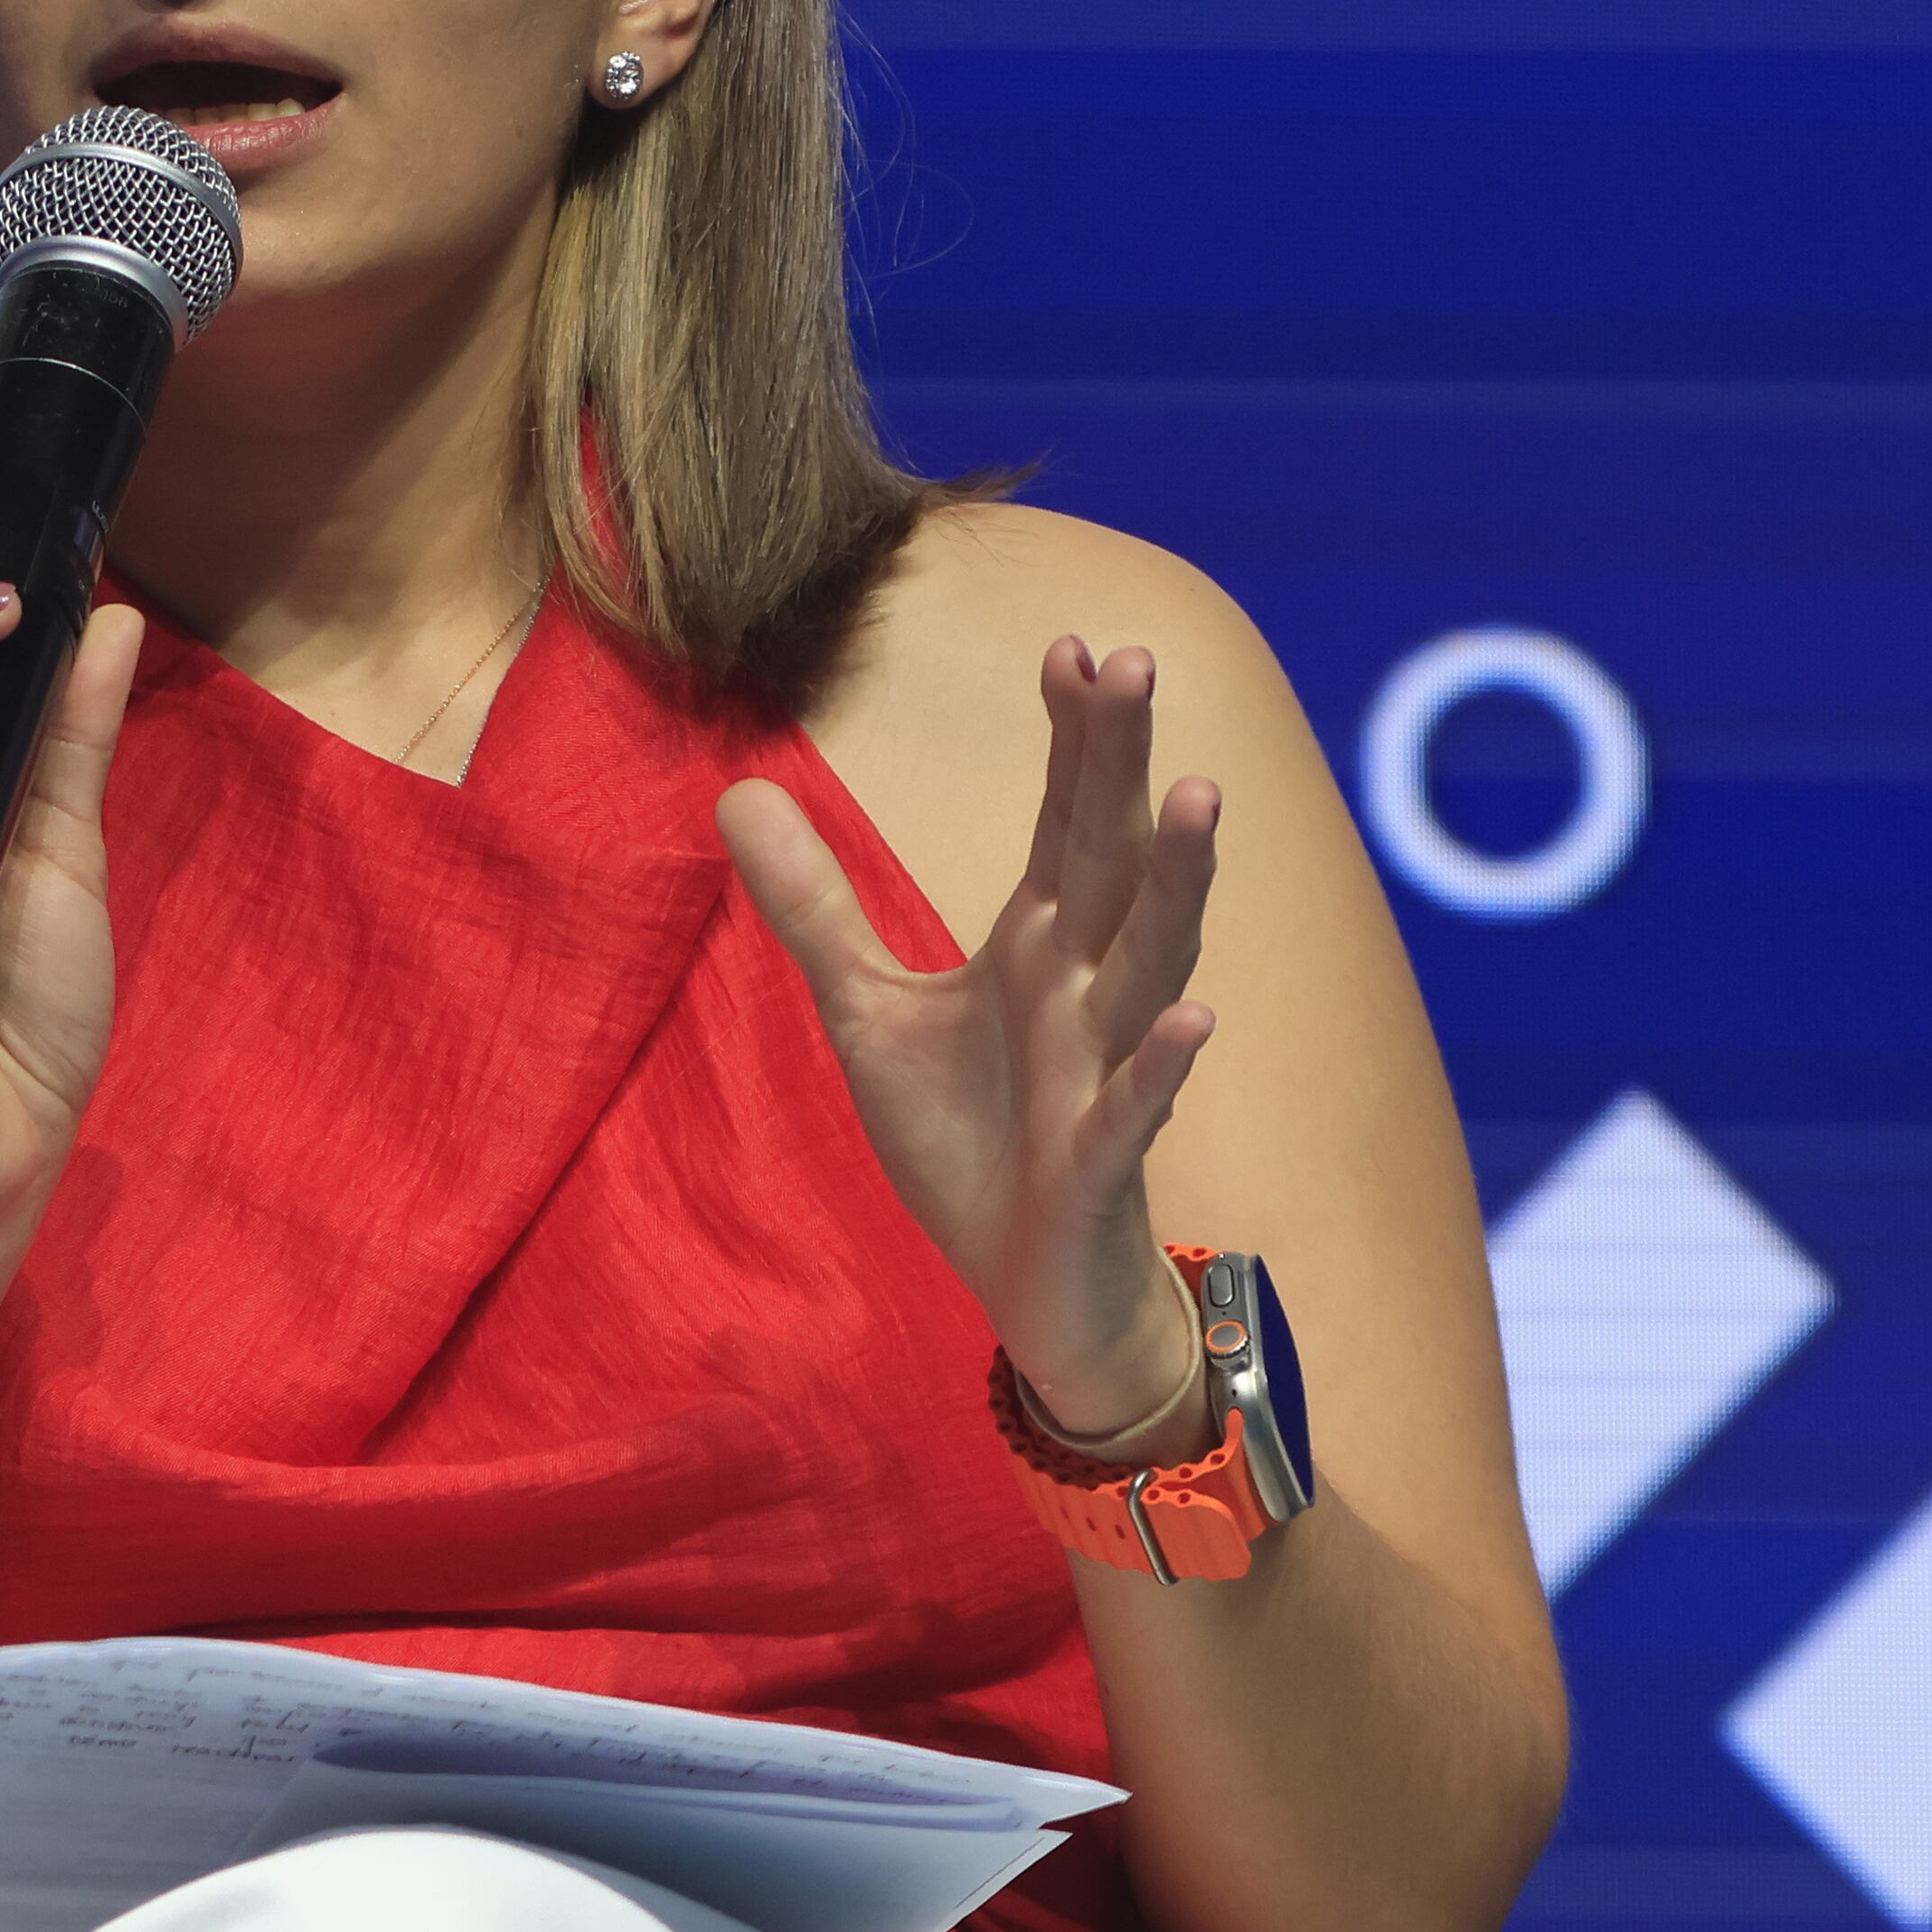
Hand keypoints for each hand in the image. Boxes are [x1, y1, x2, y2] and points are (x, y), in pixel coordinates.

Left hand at [719, 636, 1220, 1444]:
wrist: (1030, 1288)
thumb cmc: (971, 1141)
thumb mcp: (867, 1011)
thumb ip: (813, 906)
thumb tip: (733, 791)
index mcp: (1038, 949)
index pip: (1064, 820)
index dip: (1069, 737)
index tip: (1070, 643)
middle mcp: (1083, 992)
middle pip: (1112, 859)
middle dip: (1122, 763)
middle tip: (1138, 658)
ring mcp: (1102, 1072)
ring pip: (1151, 963)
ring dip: (1178, 884)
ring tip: (1198, 793)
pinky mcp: (1101, 1163)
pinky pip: (1137, 1107)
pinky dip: (1164, 1065)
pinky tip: (1193, 1016)